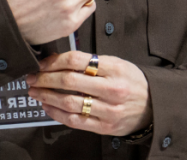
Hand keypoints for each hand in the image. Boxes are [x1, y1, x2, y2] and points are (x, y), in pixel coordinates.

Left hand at [27, 51, 151, 136]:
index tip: (42, 63)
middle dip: (45, 78)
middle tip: (32, 77)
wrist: (154, 106)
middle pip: (69, 81)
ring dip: (46, 96)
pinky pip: (74, 120)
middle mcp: (112, 89)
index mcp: (115, 68)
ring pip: (69, 102)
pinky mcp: (104, 127)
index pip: (77, 60)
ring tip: (35, 91)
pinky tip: (47, 106)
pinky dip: (56, 113)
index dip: (54, 61)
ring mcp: (108, 110)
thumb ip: (92, 62)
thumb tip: (59, 60)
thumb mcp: (118, 63)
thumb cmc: (132, 82)